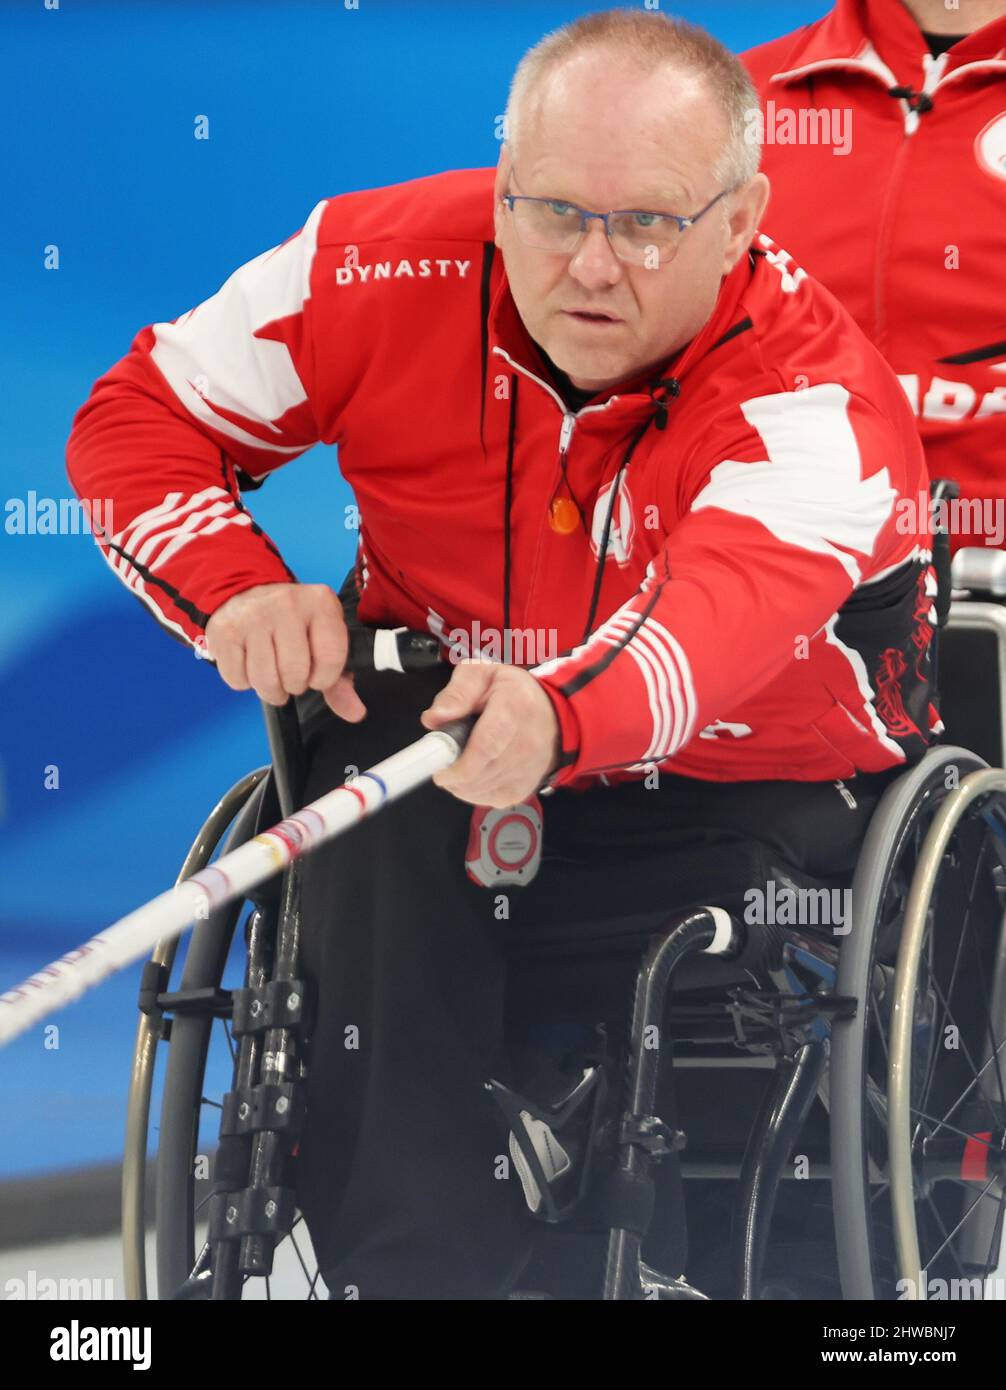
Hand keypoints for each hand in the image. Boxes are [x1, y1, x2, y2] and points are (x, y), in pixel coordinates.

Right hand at [204, 582, 366, 720]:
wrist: (246, 592)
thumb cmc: (293, 624)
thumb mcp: (323, 641)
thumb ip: (341, 680)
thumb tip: (355, 712)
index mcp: (321, 603)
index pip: (331, 657)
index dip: (324, 679)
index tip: (317, 676)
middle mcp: (287, 604)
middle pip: (295, 673)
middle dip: (294, 686)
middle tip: (291, 674)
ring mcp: (253, 616)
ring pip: (265, 681)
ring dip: (270, 689)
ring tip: (272, 674)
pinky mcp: (225, 631)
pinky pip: (237, 680)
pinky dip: (245, 682)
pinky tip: (250, 663)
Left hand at [419, 660, 560, 807]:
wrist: (552, 715)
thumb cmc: (513, 693)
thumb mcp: (482, 674)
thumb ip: (456, 693)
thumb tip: (434, 719)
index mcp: (514, 707)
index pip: (486, 745)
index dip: (458, 764)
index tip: (440, 768)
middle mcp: (526, 742)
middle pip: (480, 773)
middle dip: (452, 773)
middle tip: (442, 761)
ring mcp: (528, 769)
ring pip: (482, 790)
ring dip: (460, 783)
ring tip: (457, 764)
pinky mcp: (524, 787)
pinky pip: (490, 799)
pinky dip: (474, 792)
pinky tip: (472, 776)